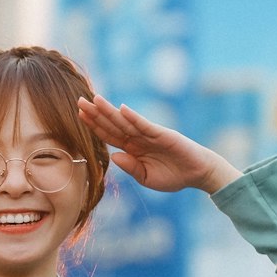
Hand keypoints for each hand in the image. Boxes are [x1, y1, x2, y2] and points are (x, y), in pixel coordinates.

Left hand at [77, 94, 241, 193]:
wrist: (198, 174)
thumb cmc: (173, 176)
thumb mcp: (147, 177)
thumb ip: (130, 167)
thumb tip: (114, 156)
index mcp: (132, 149)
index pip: (109, 135)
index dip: (94, 126)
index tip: (79, 116)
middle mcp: (138, 138)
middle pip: (112, 124)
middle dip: (96, 113)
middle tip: (79, 101)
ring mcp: (149, 134)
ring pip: (125, 121)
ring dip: (109, 110)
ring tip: (95, 100)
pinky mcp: (162, 134)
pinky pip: (145, 125)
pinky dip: (134, 117)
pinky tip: (121, 109)